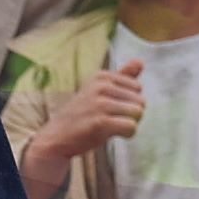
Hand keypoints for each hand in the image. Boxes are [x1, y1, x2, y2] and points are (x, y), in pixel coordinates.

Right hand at [23, 63, 142, 181]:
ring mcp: (100, 104)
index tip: (110, 107)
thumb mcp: (99, 90)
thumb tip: (140, 61)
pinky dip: (126, 134)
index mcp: (101, 76)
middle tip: (109, 118)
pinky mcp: (101, 122)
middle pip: (141, 101)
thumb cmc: (83, 114)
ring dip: (128, 124)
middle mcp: (101, 86)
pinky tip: (111, 134)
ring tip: (109, 126)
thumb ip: (122, 76)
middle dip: (131, 114)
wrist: (57, 137)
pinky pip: (131, 127)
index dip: (128, 101)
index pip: (137, 87)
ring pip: (138, 113)